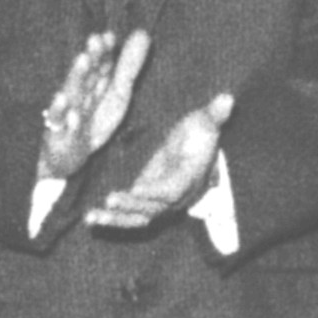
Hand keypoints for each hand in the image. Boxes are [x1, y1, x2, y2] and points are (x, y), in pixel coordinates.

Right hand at [35, 27, 154, 191]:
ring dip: (77, 77)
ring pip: (73, 93)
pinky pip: (61, 126)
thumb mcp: (117, 94)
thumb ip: (129, 65)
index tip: (109, 36)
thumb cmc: (93, 120)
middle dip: (93, 56)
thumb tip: (143, 32)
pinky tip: (70, 110)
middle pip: (88, 74)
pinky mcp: (59, 135)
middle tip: (95, 39)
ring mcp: (68, 114)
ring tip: (82, 59)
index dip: (106, 51)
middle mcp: (81, 95)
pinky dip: (65, 117)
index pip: (102, 64)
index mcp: (96, 85)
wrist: (67, 156)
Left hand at [82, 91, 235, 231]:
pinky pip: (129, 216)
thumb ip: (214, 114)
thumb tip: (228, 98)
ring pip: (139, 217)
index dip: (156, 190)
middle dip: (131, 205)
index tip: (137, 188)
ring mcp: (161, 203)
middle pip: (154, 208)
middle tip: (110, 199)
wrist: (196, 149)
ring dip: (116, 219)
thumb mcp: (206, 121)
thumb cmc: (199, 133)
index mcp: (190, 178)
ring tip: (92, 218)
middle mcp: (177, 197)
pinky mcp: (146, 203)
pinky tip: (90, 218)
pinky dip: (111, 219)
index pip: (174, 189)